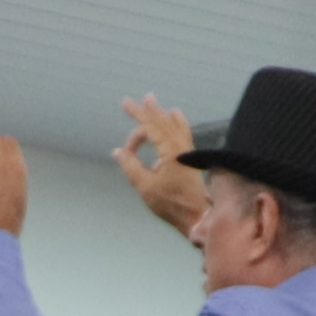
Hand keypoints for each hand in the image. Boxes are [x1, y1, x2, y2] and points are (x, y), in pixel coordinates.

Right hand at [114, 94, 203, 235]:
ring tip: (150, 100)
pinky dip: (177, 121)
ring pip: (172, 124)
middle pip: (160, 121)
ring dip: (159, 113)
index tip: (124, 150)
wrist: (197, 215)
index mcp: (170, 149)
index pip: (149, 129)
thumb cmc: (172, 203)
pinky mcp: (191, 156)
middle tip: (129, 102)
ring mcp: (188, 149)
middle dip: (144, 111)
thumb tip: (118, 152)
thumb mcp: (145, 187)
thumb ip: (130, 166)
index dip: (134, 136)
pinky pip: (183, 131)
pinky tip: (176, 114)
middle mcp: (181, 144)